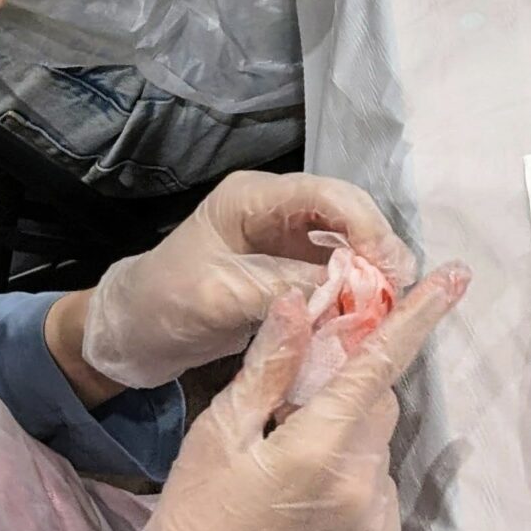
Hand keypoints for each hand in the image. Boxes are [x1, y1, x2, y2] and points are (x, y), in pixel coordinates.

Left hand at [80, 171, 409, 391]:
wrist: (129, 334)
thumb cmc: (162, 304)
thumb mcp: (215, 295)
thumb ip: (278, 287)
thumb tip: (343, 289)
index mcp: (253, 198)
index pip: (326, 195)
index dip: (365, 224)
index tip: (389, 265)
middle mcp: (276, 209)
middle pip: (346, 213)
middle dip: (378, 245)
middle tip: (401, 286)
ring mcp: (285, 239)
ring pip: (347, 241)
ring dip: (371, 267)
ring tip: (393, 301)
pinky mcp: (288, 268)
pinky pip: (334, 270)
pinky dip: (354, 288)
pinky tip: (368, 310)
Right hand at [88, 268, 468, 530]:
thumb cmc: (195, 523)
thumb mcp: (218, 436)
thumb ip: (268, 368)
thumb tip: (300, 303)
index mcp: (319, 446)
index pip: (380, 363)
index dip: (419, 314)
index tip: (455, 276)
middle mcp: (362, 483)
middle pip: (377, 405)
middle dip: (348, 393)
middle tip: (293, 412)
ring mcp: (376, 522)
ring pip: (377, 449)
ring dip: (347, 442)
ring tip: (288, 473)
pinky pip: (378, 492)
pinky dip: (352, 484)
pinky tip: (306, 506)